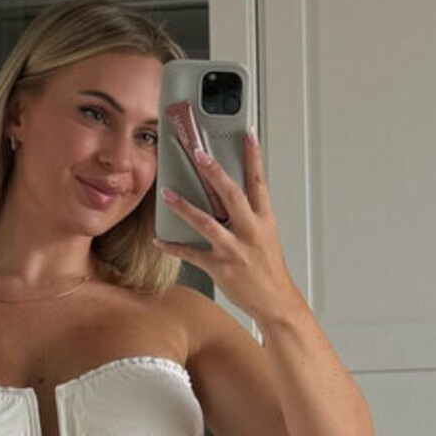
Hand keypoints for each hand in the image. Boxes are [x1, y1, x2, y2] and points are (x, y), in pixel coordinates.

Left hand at [153, 128, 299, 324]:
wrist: (275, 301)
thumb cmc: (269, 269)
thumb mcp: (266, 236)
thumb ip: (249, 216)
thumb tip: (229, 198)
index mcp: (263, 220)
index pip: (259, 182)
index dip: (254, 156)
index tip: (248, 133)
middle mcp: (250, 231)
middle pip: (231, 195)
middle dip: (214, 173)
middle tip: (198, 154)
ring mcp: (234, 250)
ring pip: (207, 222)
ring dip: (184, 207)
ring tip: (168, 194)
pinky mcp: (220, 267)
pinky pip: (192, 254)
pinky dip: (174, 247)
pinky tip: (160, 240)